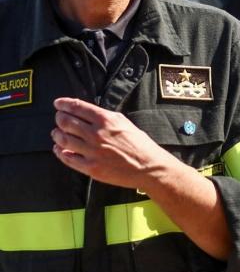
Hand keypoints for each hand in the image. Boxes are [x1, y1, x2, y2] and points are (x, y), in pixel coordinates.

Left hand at [51, 97, 175, 190]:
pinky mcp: (91, 167)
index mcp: (106, 120)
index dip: (64, 104)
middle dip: (59, 118)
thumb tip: (86, 113)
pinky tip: (60, 149)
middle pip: (66, 122)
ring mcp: (92, 151)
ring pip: (62, 139)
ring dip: (57, 134)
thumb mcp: (124, 123)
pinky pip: (67, 158)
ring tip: (57, 133)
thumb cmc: (140, 144)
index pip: (77, 107)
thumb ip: (105, 117)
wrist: (149, 167)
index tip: (58, 104)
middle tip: (59, 118)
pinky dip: (60, 152)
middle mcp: (97, 134)